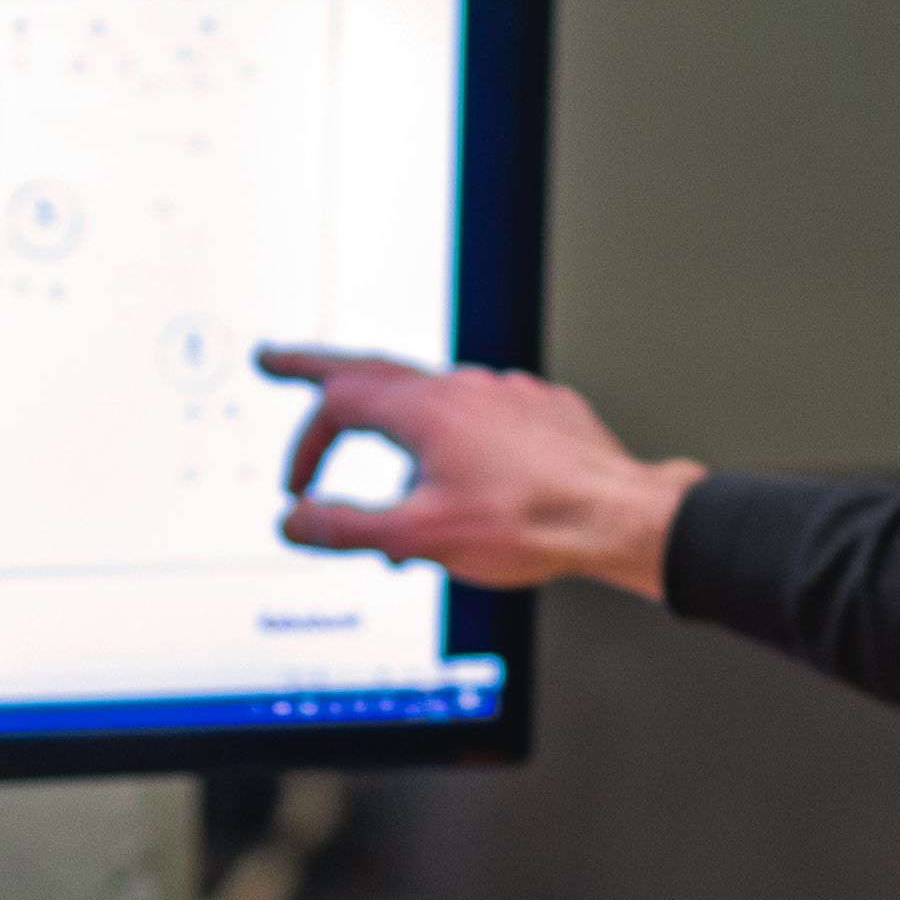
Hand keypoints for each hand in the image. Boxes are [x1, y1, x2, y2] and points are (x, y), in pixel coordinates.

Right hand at [256, 347, 706, 594]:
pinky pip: (481, 417)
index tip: (297, 487)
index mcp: (425, 410)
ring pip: (432, 399)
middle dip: (319, 368)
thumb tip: (292, 521)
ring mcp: (504, 395)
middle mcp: (462, 389)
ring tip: (389, 471)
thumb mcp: (420, 537)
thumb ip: (347, 529)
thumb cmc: (532, 524)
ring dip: (396, 427)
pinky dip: (454, 438)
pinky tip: (466, 475)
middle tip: (279, 361)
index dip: (305, 444)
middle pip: (373, 369)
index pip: (338, 403)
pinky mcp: (540, 412)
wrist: (619, 517)